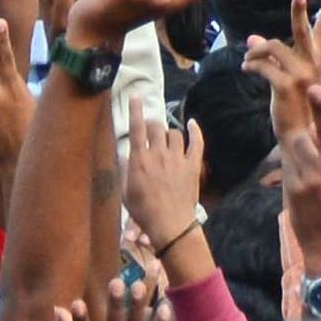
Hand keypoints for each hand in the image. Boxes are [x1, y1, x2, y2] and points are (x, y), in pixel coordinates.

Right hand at [122, 100, 207, 256]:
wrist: (170, 223)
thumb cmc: (143, 211)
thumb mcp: (126, 192)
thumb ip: (124, 169)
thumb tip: (123, 153)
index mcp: (140, 160)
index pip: (137, 129)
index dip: (136, 111)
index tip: (135, 97)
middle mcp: (159, 154)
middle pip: (157, 127)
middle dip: (153, 124)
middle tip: (150, 130)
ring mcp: (178, 158)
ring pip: (174, 133)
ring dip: (168, 133)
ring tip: (165, 140)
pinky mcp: (193, 164)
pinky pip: (197, 141)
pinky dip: (195, 131)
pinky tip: (192, 124)